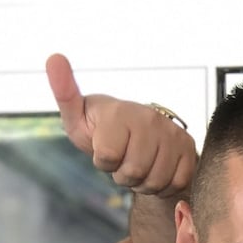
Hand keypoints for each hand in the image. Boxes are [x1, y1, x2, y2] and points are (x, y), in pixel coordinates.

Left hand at [46, 53, 195, 196]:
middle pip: (133, 172)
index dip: (103, 162)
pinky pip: (176, 182)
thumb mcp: (76, 117)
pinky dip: (163, 185)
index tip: (105, 149)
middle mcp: (149, 118)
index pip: (107, 157)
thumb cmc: (100, 130)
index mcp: (120, 111)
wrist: (134, 136)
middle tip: (123, 160)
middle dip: (124, 175)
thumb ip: (64, 92)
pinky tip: (156, 169)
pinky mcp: (189, 147)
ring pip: (155, 180)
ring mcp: (172, 132)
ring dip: (143, 182)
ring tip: (139, 165)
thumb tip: (53, 57)